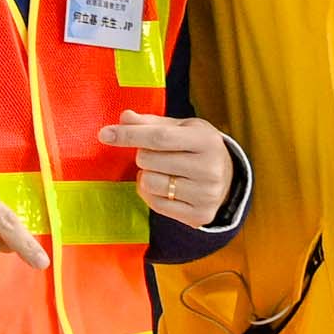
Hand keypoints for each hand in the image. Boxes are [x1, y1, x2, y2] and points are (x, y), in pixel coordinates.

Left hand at [118, 114, 238, 229]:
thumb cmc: (198, 147)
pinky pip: (155, 204)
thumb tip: (124, 117)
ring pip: (149, 183)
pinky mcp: (199, 215)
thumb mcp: (182, 128)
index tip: (104, 134)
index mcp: (206, 140)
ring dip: (147, 175)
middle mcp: (209, 168)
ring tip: (163, 171)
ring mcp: (205, 194)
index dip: (129, 135)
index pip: (159, 137)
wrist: (228, 179)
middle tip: (158, 155)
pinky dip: (151, 194)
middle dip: (143, 155)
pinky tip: (164, 187)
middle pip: (148, 160)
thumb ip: (152, 123)